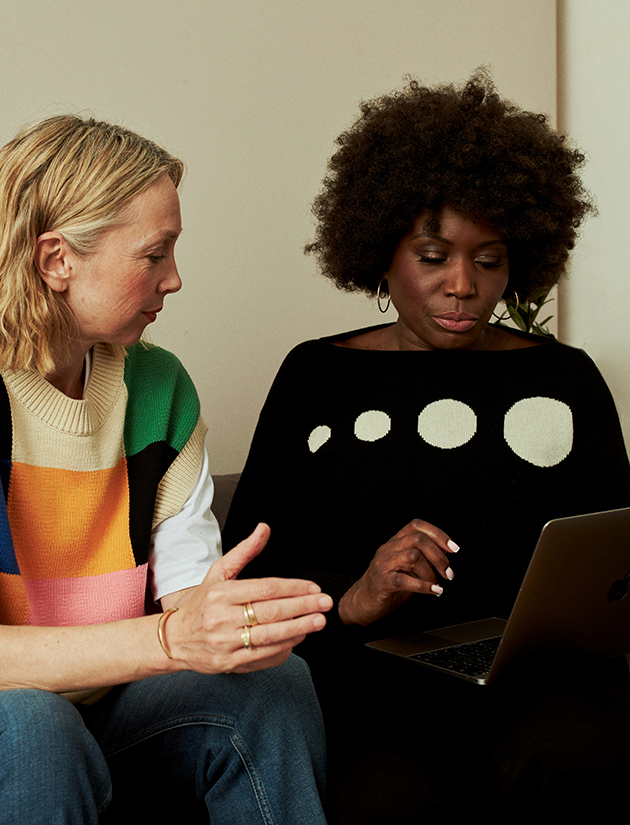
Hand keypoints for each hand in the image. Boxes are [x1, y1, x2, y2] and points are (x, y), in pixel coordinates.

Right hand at [163, 524, 332, 672]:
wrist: (176, 639)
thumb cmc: (202, 602)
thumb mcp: (219, 572)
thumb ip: (245, 551)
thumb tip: (264, 528)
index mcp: (221, 592)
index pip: (265, 588)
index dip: (293, 588)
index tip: (313, 588)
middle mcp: (222, 617)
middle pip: (270, 612)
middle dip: (302, 607)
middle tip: (325, 604)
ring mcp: (225, 642)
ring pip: (269, 636)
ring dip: (298, 628)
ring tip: (318, 621)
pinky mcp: (229, 662)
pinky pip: (262, 656)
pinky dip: (283, 648)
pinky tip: (298, 638)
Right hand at [338, 519, 458, 625]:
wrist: (362, 603)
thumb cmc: (387, 586)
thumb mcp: (407, 568)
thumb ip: (422, 560)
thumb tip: (446, 560)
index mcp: (395, 543)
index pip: (416, 526)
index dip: (438, 534)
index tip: (453, 548)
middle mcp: (388, 549)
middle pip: (418, 539)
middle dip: (439, 556)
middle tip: (448, 573)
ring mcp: (383, 564)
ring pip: (412, 556)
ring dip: (431, 572)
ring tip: (437, 584)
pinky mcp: (381, 582)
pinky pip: (404, 580)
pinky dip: (423, 585)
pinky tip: (434, 591)